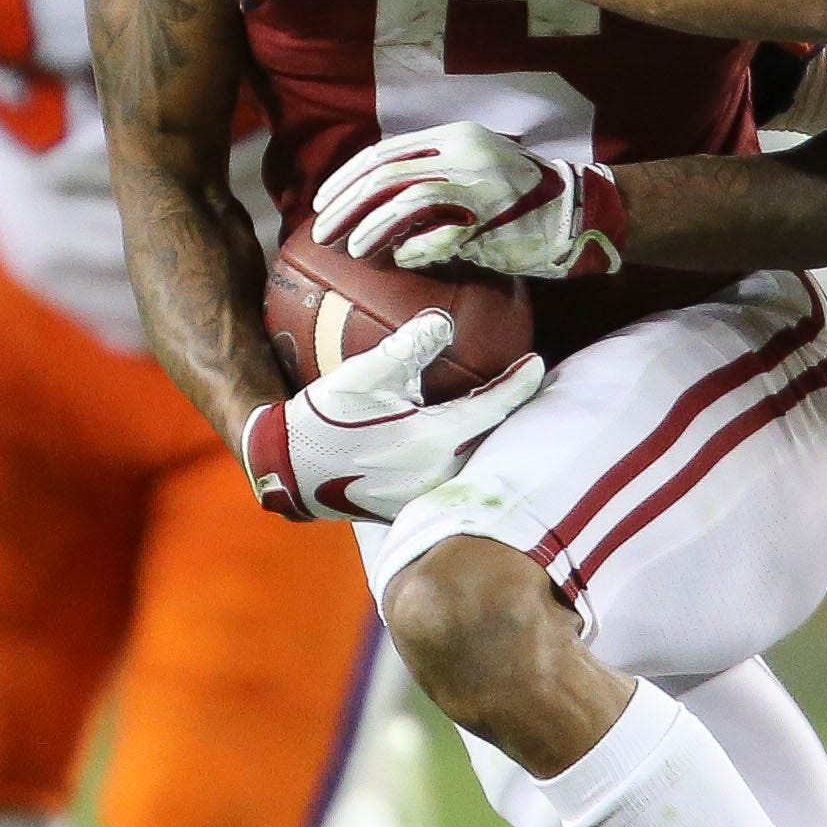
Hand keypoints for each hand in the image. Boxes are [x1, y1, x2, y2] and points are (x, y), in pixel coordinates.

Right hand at [240, 310, 543, 524]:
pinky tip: (466, 438)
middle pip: (494, 438)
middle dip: (515, 411)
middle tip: (530, 384)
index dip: (520, 382)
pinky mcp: (413, 504)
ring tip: (504, 410)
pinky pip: (454, 475)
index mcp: (434, 439)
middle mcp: (440, 472)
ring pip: (476, 459)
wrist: (289, 470)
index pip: (494, 407)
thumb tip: (444, 321)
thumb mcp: (363, 374)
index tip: (536, 362)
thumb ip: (407, 346)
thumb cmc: (324, 420)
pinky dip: (467, 453)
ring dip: (493, 435)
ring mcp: (428, 494)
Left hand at [314, 125, 627, 280]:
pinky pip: (439, 235)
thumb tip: (374, 199)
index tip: (323, 201)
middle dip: (346, 205)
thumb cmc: (520, 197)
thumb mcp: (473, 167)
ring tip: (350, 249)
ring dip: (371, 228)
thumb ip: (430, 172)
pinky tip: (398, 260)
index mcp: (455, 136)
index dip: (346, 178)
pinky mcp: (493, 219)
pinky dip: (413, 249)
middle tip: (322, 232)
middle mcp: (464, 152)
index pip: (384, 152)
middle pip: (385, 175)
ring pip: (405, 200)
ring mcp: (479, 184)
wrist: (579, 209)